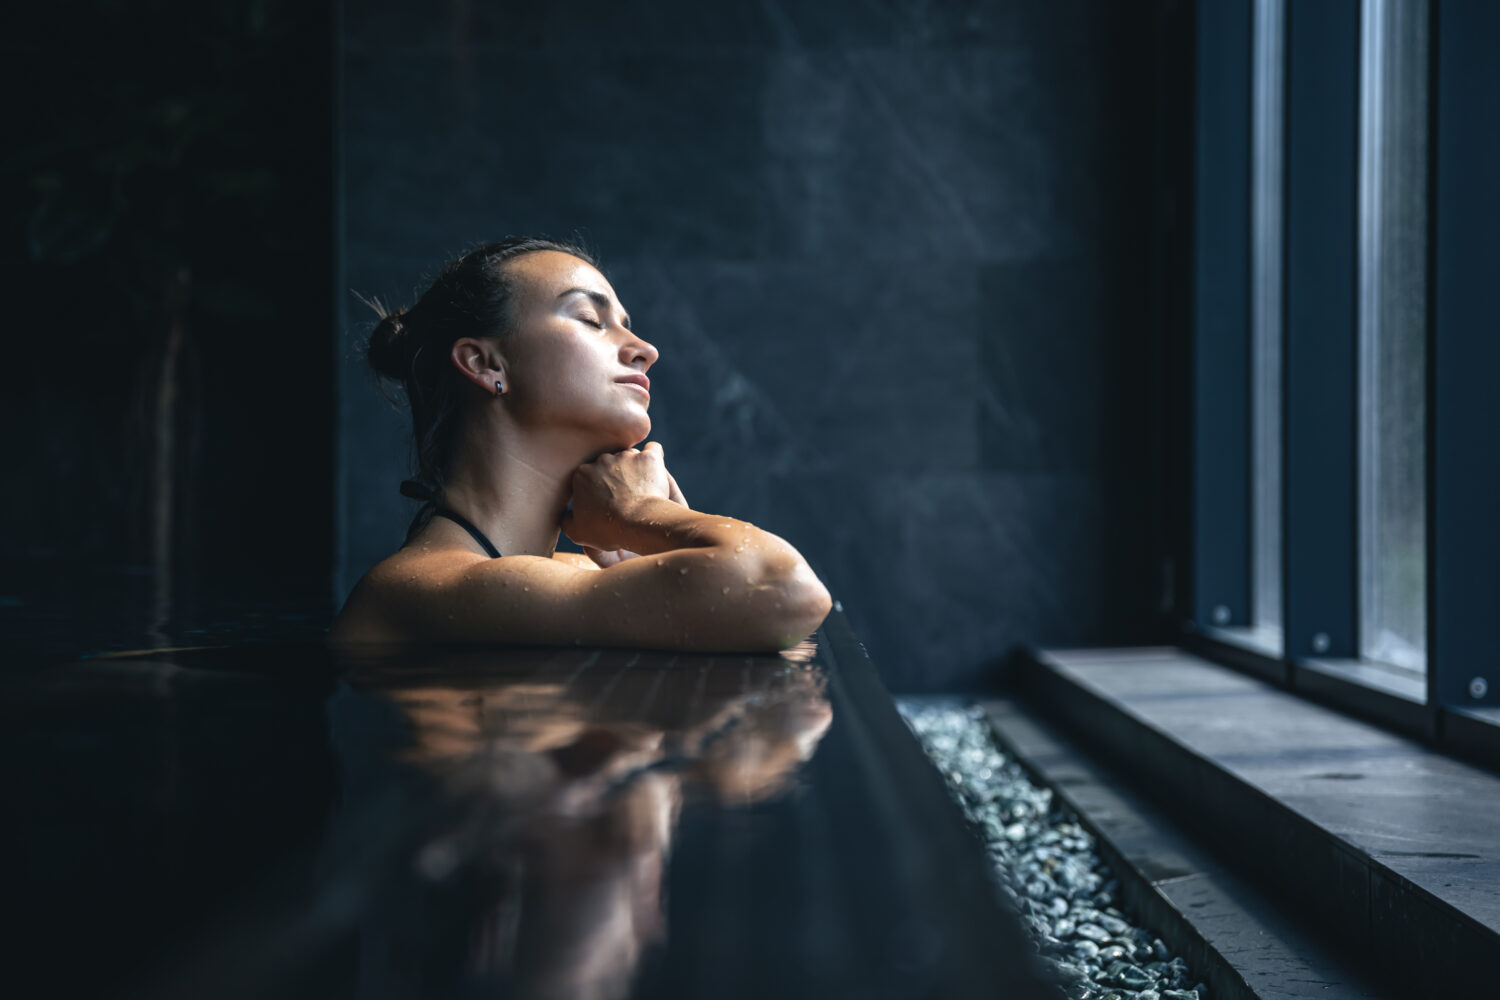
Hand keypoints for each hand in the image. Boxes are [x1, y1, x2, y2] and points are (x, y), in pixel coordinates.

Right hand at [561, 442, 686, 555]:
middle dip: (616, 474)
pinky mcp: (648, 457)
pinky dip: (654, 458)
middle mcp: (601, 459)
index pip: (590, 475)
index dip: (599, 487)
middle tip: (625, 494)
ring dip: (634, 467)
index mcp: (581, 474)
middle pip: (609, 463)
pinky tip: (654, 471)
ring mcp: (626, 456)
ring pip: (630, 455)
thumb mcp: (577, 531)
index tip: (607, 500)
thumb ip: (566, 519)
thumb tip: (567, 513)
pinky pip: (653, 450)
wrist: (637, 524)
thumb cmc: (607, 529)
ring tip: (642, 487)